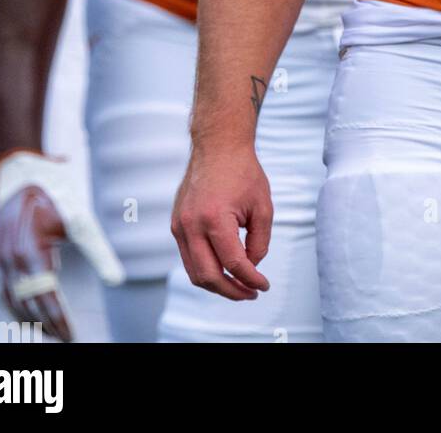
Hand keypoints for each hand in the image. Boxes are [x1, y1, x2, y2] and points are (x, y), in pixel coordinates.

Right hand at [0, 151, 124, 341]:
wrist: (20, 170)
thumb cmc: (54, 191)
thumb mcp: (80, 219)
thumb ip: (98, 251)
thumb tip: (117, 279)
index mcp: (30, 252)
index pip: (45, 298)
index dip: (58, 320)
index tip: (72, 336)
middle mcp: (9, 259)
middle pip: (27, 304)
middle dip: (46, 324)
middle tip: (66, 338)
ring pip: (10, 301)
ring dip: (28, 320)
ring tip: (50, 332)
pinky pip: (1, 289)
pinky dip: (14, 306)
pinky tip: (27, 315)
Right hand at [171, 145, 271, 300]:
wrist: (218, 146)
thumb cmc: (243, 172)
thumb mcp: (263, 206)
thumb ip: (259, 242)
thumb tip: (250, 267)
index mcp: (214, 218)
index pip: (232, 263)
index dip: (250, 279)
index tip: (264, 286)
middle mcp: (191, 225)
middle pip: (208, 276)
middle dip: (232, 291)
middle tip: (251, 293)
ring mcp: (179, 225)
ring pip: (194, 272)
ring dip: (217, 284)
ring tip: (239, 285)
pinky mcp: (176, 224)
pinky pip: (189, 257)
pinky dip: (206, 268)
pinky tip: (225, 268)